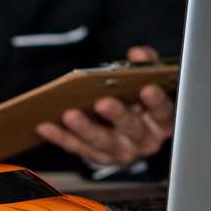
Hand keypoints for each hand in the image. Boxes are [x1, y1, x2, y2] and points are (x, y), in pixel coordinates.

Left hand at [36, 45, 174, 166]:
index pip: (164, 112)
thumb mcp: (149, 80)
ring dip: (85, 128)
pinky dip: (61, 137)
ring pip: (102, 141)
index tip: (147, 89)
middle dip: (117, 115)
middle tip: (103, 103)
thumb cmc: (139, 101)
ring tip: (69, 115)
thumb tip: (138, 54)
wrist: (129, 131)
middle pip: (132, 128)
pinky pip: (77, 147)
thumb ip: (148, 64)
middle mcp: (144, 139)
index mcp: (161, 121)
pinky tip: (46, 126)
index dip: (157, 102)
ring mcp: (121, 150)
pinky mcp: (98, 156)